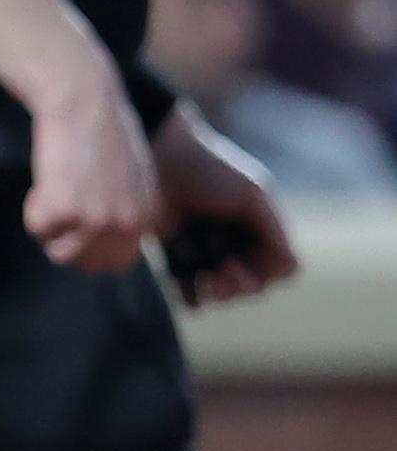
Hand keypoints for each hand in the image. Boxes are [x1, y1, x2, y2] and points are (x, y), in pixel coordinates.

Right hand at [23, 62, 160, 273]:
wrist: (84, 101)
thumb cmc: (102, 129)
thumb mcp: (134, 175)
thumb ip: (128, 207)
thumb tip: (110, 235)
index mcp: (146, 217)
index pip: (117, 262)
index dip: (90, 248)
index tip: (75, 227)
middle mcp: (126, 224)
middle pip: (88, 263)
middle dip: (67, 242)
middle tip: (58, 210)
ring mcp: (96, 218)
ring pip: (59, 253)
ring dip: (49, 227)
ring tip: (52, 192)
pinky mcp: (65, 208)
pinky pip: (37, 227)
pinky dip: (32, 208)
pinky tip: (43, 181)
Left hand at [150, 102, 301, 306]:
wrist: (157, 154)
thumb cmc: (209, 171)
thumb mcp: (251, 196)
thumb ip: (274, 232)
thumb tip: (294, 268)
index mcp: (260, 227)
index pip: (279, 269)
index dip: (266, 272)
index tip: (244, 258)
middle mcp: (237, 241)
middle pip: (252, 285)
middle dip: (239, 286)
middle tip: (220, 275)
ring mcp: (206, 249)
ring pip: (222, 291)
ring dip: (217, 294)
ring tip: (205, 284)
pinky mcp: (174, 253)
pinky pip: (188, 289)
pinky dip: (192, 296)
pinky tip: (191, 295)